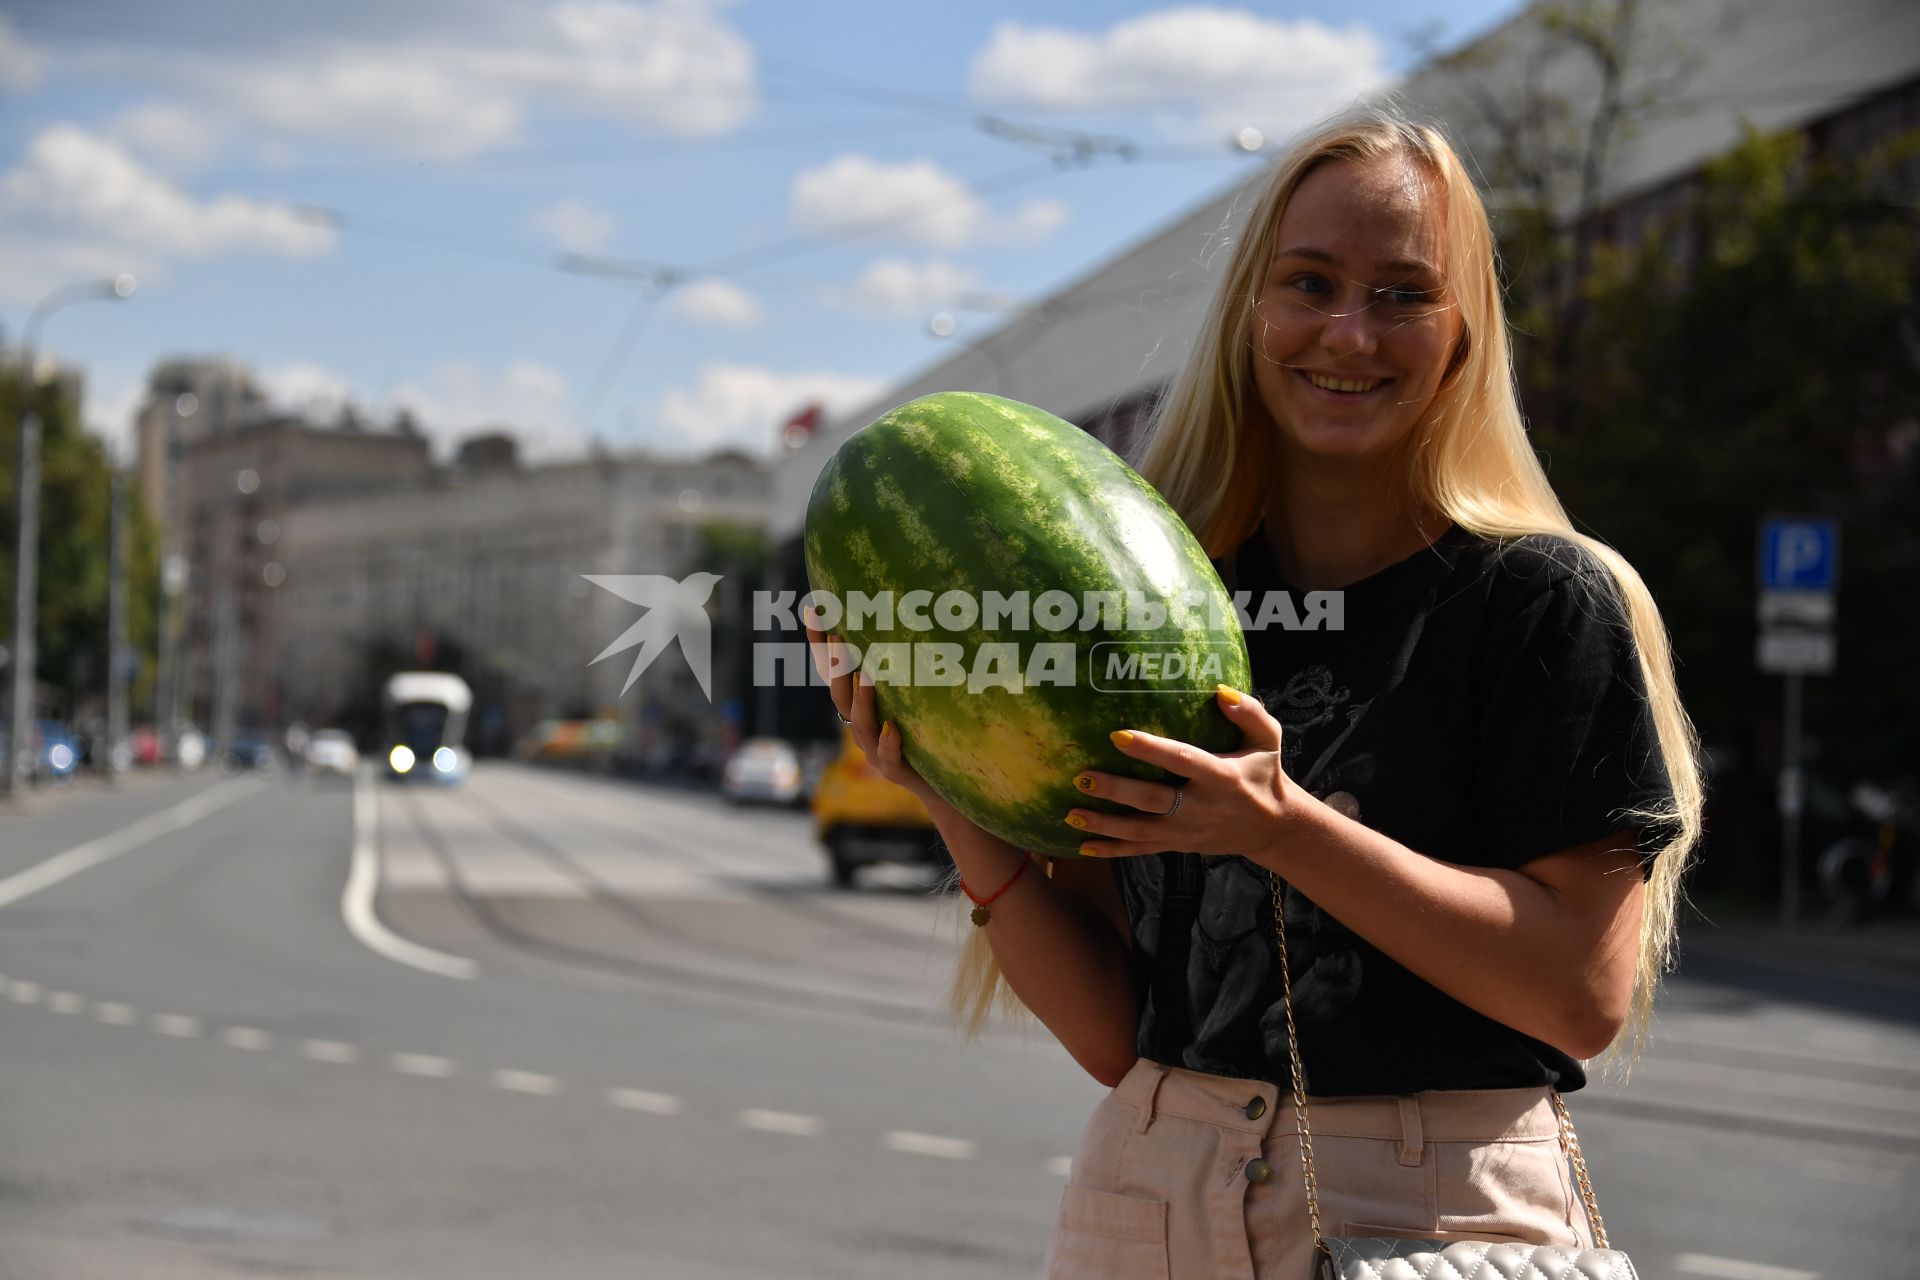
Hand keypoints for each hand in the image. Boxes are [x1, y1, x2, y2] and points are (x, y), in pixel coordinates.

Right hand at [803, 612, 944, 812]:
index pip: (834, 672)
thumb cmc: (927, 735)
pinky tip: (892, 727)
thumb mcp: (913, 697)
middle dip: (836, 666)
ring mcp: (875, 751)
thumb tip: (912, 615)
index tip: (812, 609)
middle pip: (839, 696)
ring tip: (866, 676)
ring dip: (861, 700)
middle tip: (837, 634)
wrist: (945, 786)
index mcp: (860, 707)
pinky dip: (888, 742)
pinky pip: (888, 758)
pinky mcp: (896, 772)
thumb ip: (904, 667)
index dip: (821, 644)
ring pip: (860, 725)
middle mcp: (861, 727)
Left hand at [1066, 685, 1295, 860]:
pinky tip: (1082, 846)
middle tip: (1082, 776)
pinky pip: (1142, 849)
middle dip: (1115, 790)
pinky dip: (1113, 850)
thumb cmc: (1264, 774)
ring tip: (1071, 812)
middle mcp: (1200, 807)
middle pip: (1151, 799)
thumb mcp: (1268, 741)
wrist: (1273, 828)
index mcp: (1220, 777)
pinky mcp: (1179, 845)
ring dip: (1104, 823)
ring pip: (1140, 830)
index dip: (1150, 750)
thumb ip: (1249, 713)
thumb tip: (1220, 691)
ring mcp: (1187, 831)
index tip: (1118, 735)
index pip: (1181, 760)